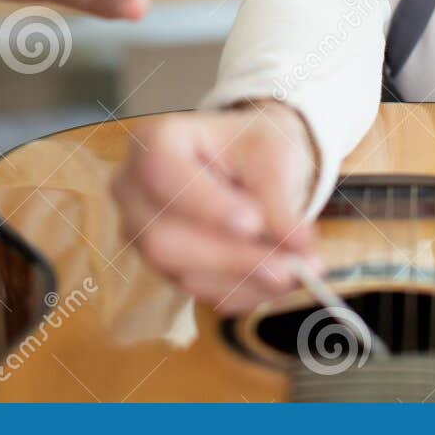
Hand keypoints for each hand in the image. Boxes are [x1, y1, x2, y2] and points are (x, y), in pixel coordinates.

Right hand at [112, 101, 322, 312]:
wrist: (249, 163)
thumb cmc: (254, 146)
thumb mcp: (273, 155)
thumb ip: (278, 201)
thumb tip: (298, 247)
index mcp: (154, 141)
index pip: (161, 173)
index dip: (203, 205)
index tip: (253, 223)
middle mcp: (134, 191)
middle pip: (163, 238)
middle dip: (232, 257)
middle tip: (291, 265)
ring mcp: (143, 235)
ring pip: (183, 274)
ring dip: (247, 280)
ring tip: (300, 270)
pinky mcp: (166, 268)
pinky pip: (202, 292)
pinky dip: (247, 291)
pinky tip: (277, 278)